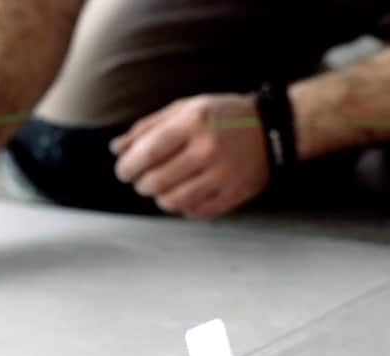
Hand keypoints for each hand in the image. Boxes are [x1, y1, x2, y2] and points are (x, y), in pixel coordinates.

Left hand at [110, 94, 269, 219]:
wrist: (272, 129)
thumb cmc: (224, 117)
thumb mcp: (186, 108)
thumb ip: (148, 127)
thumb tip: (117, 148)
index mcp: (193, 123)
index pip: (147, 153)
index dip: (128, 167)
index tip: (124, 171)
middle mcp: (208, 149)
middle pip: (156, 182)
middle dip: (141, 184)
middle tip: (143, 180)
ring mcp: (222, 175)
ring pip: (173, 201)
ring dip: (160, 198)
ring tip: (164, 188)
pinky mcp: (233, 194)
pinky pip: (195, 212)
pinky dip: (184, 207)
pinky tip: (186, 194)